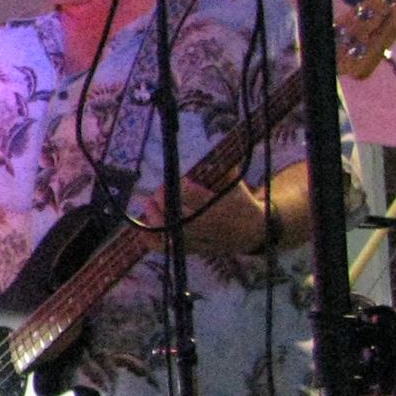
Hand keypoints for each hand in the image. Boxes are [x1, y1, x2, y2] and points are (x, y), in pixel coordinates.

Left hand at [133, 178, 273, 257]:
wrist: (254, 232)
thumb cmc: (241, 203)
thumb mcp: (237, 185)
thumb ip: (225, 169)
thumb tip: (217, 147)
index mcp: (222, 208)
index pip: (200, 199)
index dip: (185, 189)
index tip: (179, 180)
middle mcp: (210, 226)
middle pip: (182, 216)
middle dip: (166, 202)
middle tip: (159, 190)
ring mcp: (200, 240)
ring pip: (172, 233)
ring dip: (155, 219)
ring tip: (147, 203)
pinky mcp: (193, 249)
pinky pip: (169, 249)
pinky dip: (153, 241)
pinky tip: (142, 230)